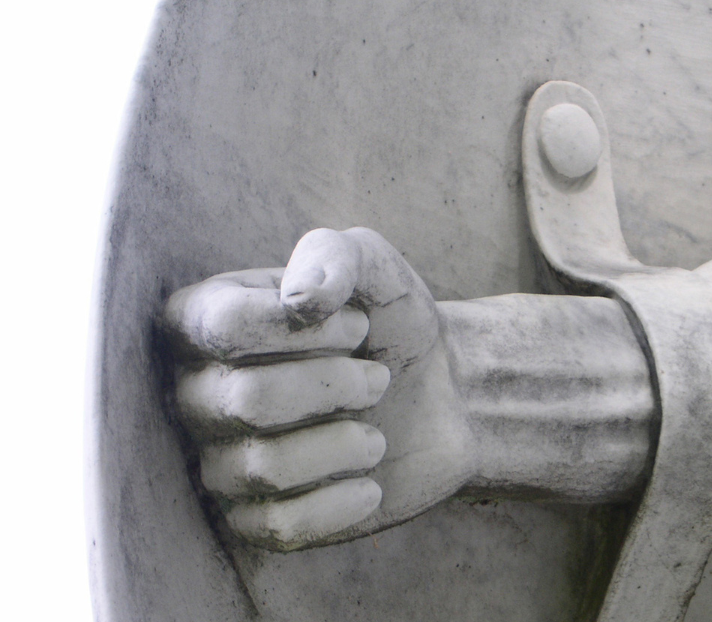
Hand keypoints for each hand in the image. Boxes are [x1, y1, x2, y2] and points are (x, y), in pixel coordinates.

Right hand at [164, 228, 472, 550]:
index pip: (224, 326)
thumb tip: (299, 300)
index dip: (309, 329)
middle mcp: (196, 392)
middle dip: (335, 386)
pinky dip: (340, 504)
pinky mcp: (255, 519)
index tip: (358, 324)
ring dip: (344, 444)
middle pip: (245, 401)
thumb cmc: (392, 324)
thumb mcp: (375, 269)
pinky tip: (370, 483)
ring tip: (375, 433)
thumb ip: (335, 257)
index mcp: (205, 320)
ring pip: (263, 467)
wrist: (442, 396)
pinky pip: (278, 527)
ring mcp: (220, 459)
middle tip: (377, 379)